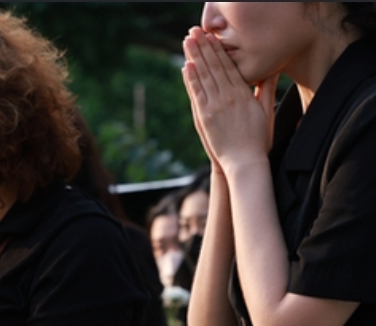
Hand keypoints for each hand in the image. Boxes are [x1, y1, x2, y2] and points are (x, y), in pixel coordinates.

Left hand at [182, 27, 277, 171]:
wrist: (244, 162)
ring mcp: (214, 107)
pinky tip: (186, 67)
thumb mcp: (267, 111)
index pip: (229, 66)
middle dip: (204, 47)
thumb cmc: (259, 139)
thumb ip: (267, 89)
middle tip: (194, 31)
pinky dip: (191, 80)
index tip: (212, 36)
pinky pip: (196, 94)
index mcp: (243, 93)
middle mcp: (228, 97)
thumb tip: (272, 70)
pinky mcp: (204, 117)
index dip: (219, 50)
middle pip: (214, 66)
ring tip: (188, 42)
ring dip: (195, 57)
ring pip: (203, 77)